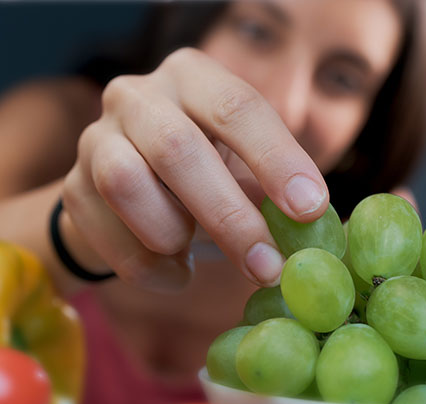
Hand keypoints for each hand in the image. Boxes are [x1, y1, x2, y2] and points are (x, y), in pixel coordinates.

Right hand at [62, 48, 327, 290]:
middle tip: (269, 267)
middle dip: (230, 218)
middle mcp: (138, 96)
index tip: (309, 209)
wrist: (131, 193)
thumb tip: (323, 229)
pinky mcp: (71, 188)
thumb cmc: (208, 176)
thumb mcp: (245, 168)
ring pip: (127, 185)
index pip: (238, 107)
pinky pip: (107, 235)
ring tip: (198, 254)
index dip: (276, 159)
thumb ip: (276, 191)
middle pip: (178, 150)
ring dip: (175, 235)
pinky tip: (177, 273)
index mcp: (194, 78)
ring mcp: (96, 138)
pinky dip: (150, 267)